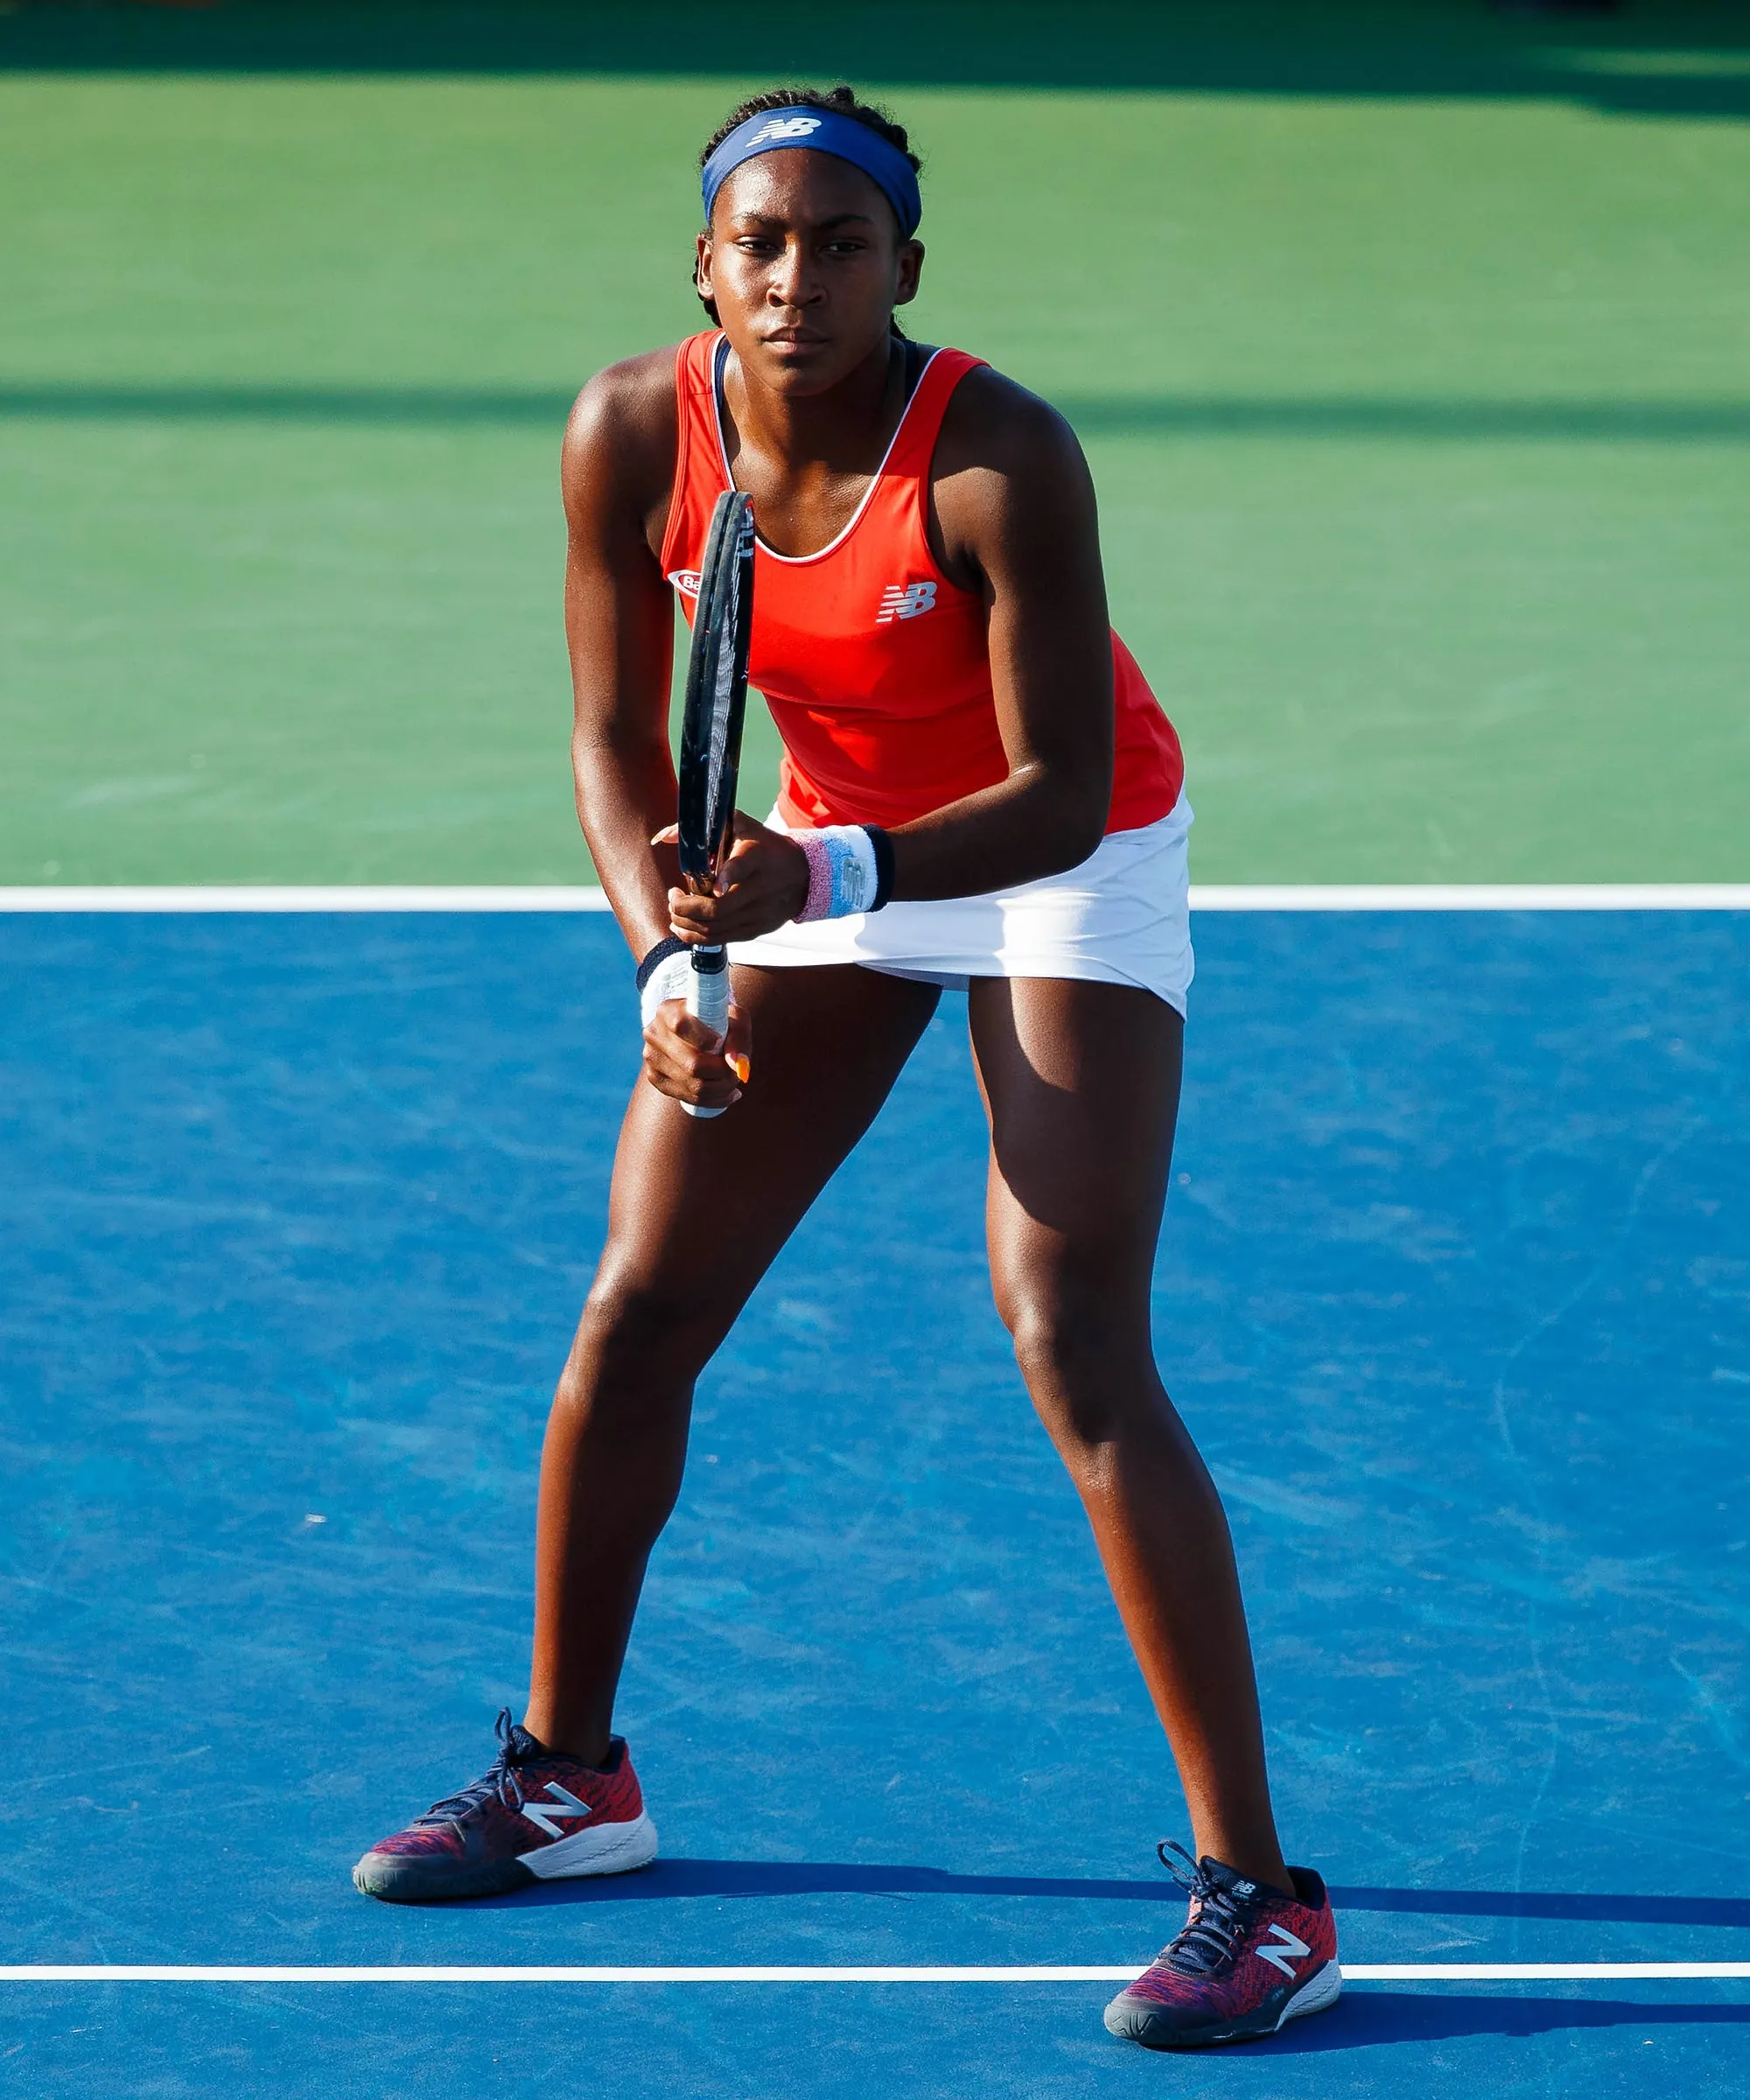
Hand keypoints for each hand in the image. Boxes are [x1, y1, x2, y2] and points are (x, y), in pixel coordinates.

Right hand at [641, 996, 751, 1111]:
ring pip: (692, 1085)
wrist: (695, 1030)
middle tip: (737, 1071)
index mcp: (668, 1011)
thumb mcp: (733, 1017)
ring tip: (734, 1080)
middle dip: (722, 1073)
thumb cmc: (718, 1021)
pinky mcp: (655, 1078)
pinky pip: (688, 1097)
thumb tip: (736, 1064)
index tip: (721, 1042)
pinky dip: (714, 1099)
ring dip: (722, 1088)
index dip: (704, 1038)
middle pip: (692, 1064)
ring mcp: (652, 1058)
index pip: (681, 1026)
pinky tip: (727, 1093)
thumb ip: (739, 1034)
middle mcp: (654, 1034)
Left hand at [651, 811, 809, 945]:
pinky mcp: (756, 929)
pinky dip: (695, 936)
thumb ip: (703, 829)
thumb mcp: (740, 825)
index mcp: (757, 856)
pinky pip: (720, 939)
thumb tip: (663, 838)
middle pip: (718, 908)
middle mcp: (760, 888)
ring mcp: (758, 913)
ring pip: (715, 928)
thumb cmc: (765, 847)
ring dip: (686, 922)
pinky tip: (682, 926)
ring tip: (674, 910)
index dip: (726, 878)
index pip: (741, 867)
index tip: (712, 886)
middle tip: (672, 897)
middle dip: (685, 907)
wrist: (803, 875)